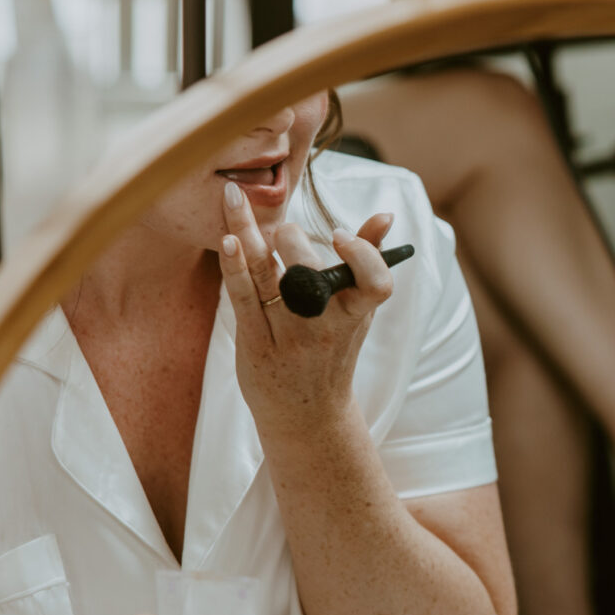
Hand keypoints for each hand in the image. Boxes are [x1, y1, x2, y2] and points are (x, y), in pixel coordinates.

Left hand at [218, 181, 394, 434]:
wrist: (308, 414)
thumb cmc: (335, 351)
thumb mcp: (360, 312)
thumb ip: (370, 260)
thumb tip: (386, 216)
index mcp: (356, 315)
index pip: (375, 284)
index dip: (362, 257)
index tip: (342, 236)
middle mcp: (325, 326)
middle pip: (311, 276)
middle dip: (293, 243)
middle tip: (284, 230)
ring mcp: (290, 335)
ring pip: (269, 276)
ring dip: (249, 233)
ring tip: (234, 199)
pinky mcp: (257, 342)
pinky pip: (244, 298)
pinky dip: (235, 267)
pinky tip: (228, 239)